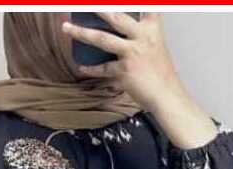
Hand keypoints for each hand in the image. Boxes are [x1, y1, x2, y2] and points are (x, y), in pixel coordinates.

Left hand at [61, 12, 217, 147]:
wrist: (166, 96)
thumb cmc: (160, 74)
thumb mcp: (155, 47)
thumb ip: (138, 36)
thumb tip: (114, 34)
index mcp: (152, 28)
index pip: (146, 6)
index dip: (137, 2)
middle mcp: (142, 37)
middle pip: (116, 16)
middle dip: (97, 8)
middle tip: (82, 4)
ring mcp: (132, 53)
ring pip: (102, 39)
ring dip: (81, 33)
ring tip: (66, 28)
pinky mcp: (124, 71)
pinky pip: (103, 68)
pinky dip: (91, 69)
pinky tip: (81, 67)